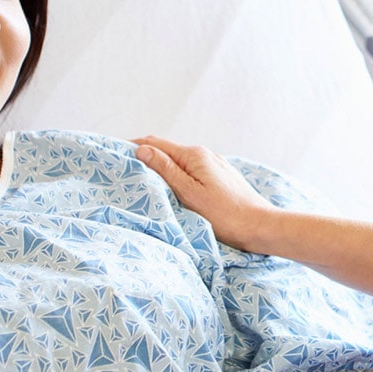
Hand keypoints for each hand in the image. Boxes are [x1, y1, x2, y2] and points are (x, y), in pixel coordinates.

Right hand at [131, 136, 277, 249]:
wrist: (260, 226)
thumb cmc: (225, 215)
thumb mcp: (189, 193)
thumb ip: (166, 170)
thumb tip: (142, 149)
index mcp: (194, 155)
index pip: (155, 143)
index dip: (132, 146)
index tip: (112, 152)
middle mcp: (205, 155)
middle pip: (167, 150)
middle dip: (144, 155)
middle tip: (121, 166)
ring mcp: (215, 165)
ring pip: (180, 161)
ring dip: (160, 165)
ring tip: (141, 176)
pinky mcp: (221, 177)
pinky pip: (192, 170)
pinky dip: (176, 174)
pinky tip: (170, 185)